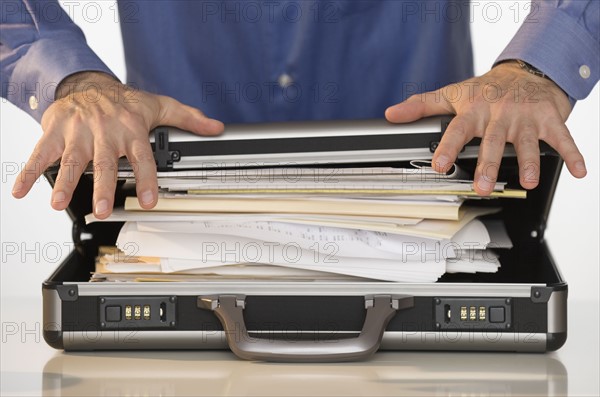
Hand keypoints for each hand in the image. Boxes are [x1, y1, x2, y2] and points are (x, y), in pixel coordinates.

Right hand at [11, 72, 223, 217]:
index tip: (150, 201)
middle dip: (103, 187)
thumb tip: (216, 128)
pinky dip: (29, 172)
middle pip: (106, 163)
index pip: (143, 158)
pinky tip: (22, 191)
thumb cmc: (124, 102)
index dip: (147, 179)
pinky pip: (40, 153)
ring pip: (73, 160)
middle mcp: (105, 132)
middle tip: (103, 209)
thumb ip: (188, 118)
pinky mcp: (55, 133)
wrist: (86, 84)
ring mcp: (78, 133)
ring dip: (65, 183)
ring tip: (58, 203)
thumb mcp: (159, 106)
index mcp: (131, 130)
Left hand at [385, 61, 586, 194]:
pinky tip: (579, 171)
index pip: (457, 131)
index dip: (447, 148)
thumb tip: (391, 114)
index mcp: (474, 111)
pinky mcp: (549, 119)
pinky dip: (573, 154)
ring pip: (526, 143)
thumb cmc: (485, 90)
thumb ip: (421, 106)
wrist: (524, 71)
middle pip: (492, 142)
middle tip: (483, 186)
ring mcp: (525, 118)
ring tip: (528, 181)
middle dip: (487, 165)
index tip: (438, 166)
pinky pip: (563, 138)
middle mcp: (499, 115)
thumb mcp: (451, 94)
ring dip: (529, 162)